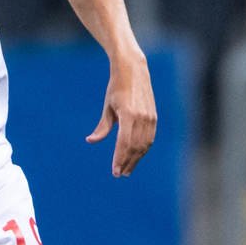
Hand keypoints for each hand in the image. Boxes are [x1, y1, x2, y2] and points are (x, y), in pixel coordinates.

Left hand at [87, 54, 157, 176]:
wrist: (134, 70)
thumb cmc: (116, 88)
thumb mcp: (107, 107)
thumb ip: (102, 127)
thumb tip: (91, 141)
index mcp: (128, 115)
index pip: (124, 143)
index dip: (119, 159)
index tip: (114, 171)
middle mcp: (141, 117)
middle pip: (135, 147)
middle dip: (128, 163)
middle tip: (119, 174)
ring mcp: (150, 117)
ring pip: (144, 145)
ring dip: (136, 159)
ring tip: (127, 169)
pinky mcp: (154, 117)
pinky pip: (149, 138)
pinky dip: (143, 149)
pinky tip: (136, 155)